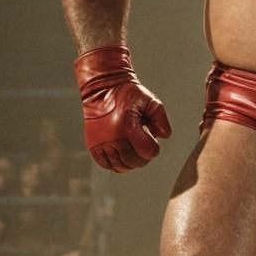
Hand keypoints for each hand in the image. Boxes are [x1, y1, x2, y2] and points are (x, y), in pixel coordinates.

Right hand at [74, 45, 171, 172]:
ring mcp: (100, 142)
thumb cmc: (126, 93)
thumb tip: (164, 136)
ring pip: (120, 166)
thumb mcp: (150, 101)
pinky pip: (105, 164)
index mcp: (127, 126)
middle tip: (143, 145)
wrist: (101, 89)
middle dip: (144, 156)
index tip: (151, 139)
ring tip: (133, 150)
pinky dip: (116, 164)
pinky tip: (122, 156)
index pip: (148, 152)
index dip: (154, 148)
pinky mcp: (92, 144)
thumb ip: (162, 119)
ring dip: (130, 162)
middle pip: (134, 161)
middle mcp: (112, 137)